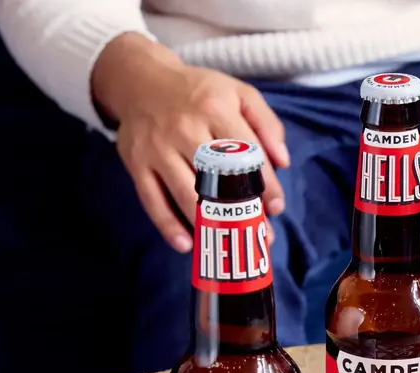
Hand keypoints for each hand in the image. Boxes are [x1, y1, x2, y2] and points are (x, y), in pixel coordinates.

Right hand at [92, 33, 287, 251]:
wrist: (141, 80)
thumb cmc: (199, 93)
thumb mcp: (239, 93)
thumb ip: (267, 124)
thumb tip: (283, 162)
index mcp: (214, 108)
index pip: (246, 152)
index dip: (265, 183)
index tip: (276, 208)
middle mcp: (184, 128)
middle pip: (217, 178)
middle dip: (240, 211)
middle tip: (257, 235)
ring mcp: (157, 147)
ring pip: (186, 194)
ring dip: (210, 224)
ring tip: (229, 245)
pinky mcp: (136, 163)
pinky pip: (152, 200)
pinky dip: (168, 225)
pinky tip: (187, 244)